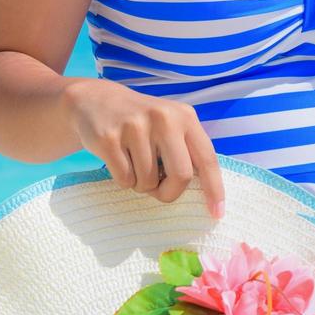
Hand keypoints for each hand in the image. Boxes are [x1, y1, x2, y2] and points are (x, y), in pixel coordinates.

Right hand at [63, 79, 226, 218]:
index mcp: (185, 117)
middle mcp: (164, 118)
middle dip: (169, 192)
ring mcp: (136, 126)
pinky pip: (124, 179)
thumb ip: (187, 151)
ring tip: (134, 164)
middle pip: (181, 175)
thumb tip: (204, 192)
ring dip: (142, 184)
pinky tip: (119, 160)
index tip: (217, 213)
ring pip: (148, 181)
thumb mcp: (171, 126)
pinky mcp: (109, 138)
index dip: (214, 189)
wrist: (97, 101)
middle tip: (158, 190)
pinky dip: (123, 180)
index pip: (207, 159)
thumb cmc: (143, 123)